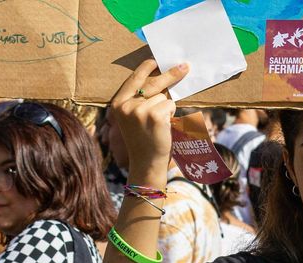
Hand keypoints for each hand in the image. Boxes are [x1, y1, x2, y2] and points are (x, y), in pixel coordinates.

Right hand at [109, 59, 189, 174]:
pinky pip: (170, 105)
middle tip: (184, 66)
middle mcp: (126, 105)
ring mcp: (140, 110)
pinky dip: (172, 114)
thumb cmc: (143, 140)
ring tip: (160, 124)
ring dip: (167, 107)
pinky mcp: (154, 115)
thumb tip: (161, 80)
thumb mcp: (134, 119)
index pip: (133, 79)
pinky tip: (164, 126)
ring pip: (163, 96)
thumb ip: (140, 100)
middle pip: (152, 83)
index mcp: (117, 104)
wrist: (146, 163)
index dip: (145, 68)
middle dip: (170, 74)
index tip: (155, 60)